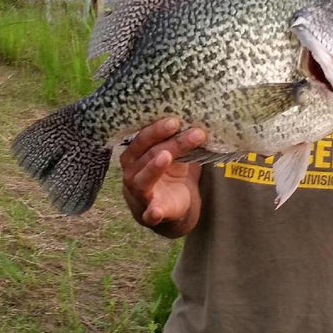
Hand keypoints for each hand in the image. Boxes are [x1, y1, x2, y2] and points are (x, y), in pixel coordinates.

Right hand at [120, 117, 205, 235]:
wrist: (170, 207)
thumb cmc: (169, 174)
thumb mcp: (174, 154)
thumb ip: (180, 139)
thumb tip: (199, 118)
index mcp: (135, 155)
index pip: (143, 139)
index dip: (157, 129)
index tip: (176, 120)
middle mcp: (132, 172)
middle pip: (149, 154)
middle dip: (168, 142)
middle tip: (181, 129)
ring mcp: (139, 194)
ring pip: (144, 179)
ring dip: (154, 167)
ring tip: (166, 156)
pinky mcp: (150, 213)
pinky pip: (149, 213)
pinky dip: (153, 212)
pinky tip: (156, 211)